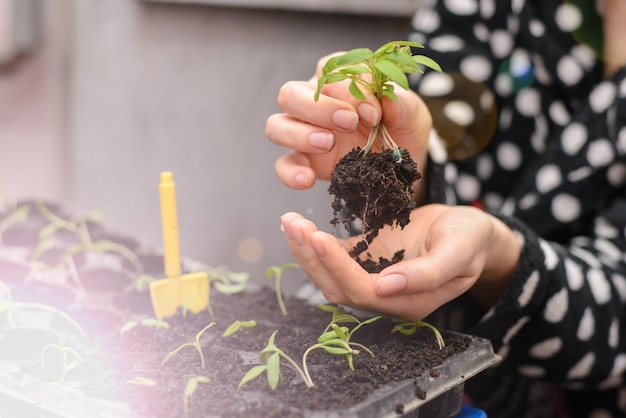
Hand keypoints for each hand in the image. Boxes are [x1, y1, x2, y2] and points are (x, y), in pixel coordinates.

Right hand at [266, 52, 432, 192]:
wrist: (403, 165)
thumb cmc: (403, 128)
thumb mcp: (412, 113)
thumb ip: (402, 104)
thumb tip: (388, 100)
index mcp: (339, 79)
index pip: (330, 73)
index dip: (349, 90)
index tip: (374, 111)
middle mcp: (314, 101)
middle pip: (290, 93)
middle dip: (317, 107)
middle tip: (348, 122)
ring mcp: (303, 132)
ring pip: (277, 125)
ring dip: (299, 134)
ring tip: (328, 144)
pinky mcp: (303, 162)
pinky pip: (283, 165)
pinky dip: (291, 172)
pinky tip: (309, 179)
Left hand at [280, 205, 519, 320]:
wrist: (470, 231)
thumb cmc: (470, 240)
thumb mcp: (460, 252)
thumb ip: (429, 273)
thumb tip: (388, 286)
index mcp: (408, 303)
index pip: (362, 291)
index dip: (337, 267)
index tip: (318, 237)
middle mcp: (385, 296)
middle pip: (337, 286)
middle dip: (311, 257)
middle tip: (292, 224)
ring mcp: (373, 277)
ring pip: (330, 274)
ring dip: (307, 251)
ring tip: (290, 222)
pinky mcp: (366, 259)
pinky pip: (335, 257)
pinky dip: (315, 244)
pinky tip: (300, 225)